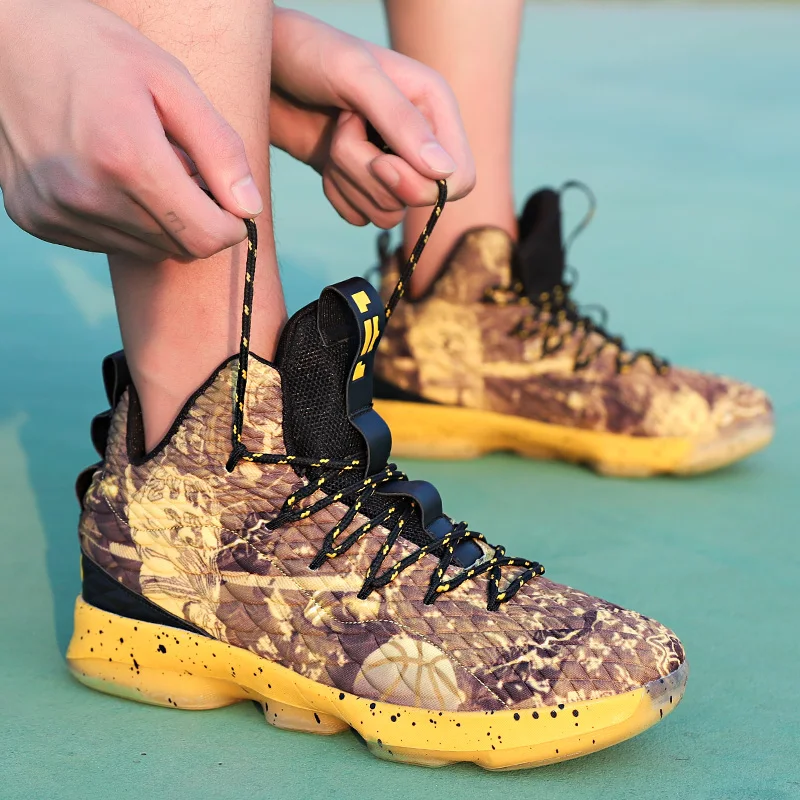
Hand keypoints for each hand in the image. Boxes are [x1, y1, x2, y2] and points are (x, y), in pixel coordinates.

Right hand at [0, 0, 262, 259]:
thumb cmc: (95, 51)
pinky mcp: (35, 219)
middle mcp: (86, 195)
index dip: (229, 226)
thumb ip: (219, 148)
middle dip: (195, 218)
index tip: (229, 201)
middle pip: (178, 248)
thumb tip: (248, 208)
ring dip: (159, 221)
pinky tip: (108, 177)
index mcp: (125, 157)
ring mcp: (55, 211)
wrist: (1, 40)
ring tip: (141, 166)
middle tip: (180, 169)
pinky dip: (122, 220)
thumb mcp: (171, 81)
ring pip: (145, 250)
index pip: (205, 238)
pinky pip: (106, 242)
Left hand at [271, 9, 474, 227]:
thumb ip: (401, 121)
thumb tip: (444, 172)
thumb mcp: (356, 77)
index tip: (380, 158)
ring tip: (333, 135)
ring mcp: (390, 164)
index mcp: (434, 106)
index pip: (459, 178)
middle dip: (373, 175)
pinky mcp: (360, 183)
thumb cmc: (307, 53)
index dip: (422, 184)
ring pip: (388, 212)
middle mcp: (419, 139)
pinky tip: (324, 158)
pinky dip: (337, 193)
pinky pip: (361, 217)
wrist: (264, 69)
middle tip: (346, 132)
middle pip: (419, 200)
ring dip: (350, 180)